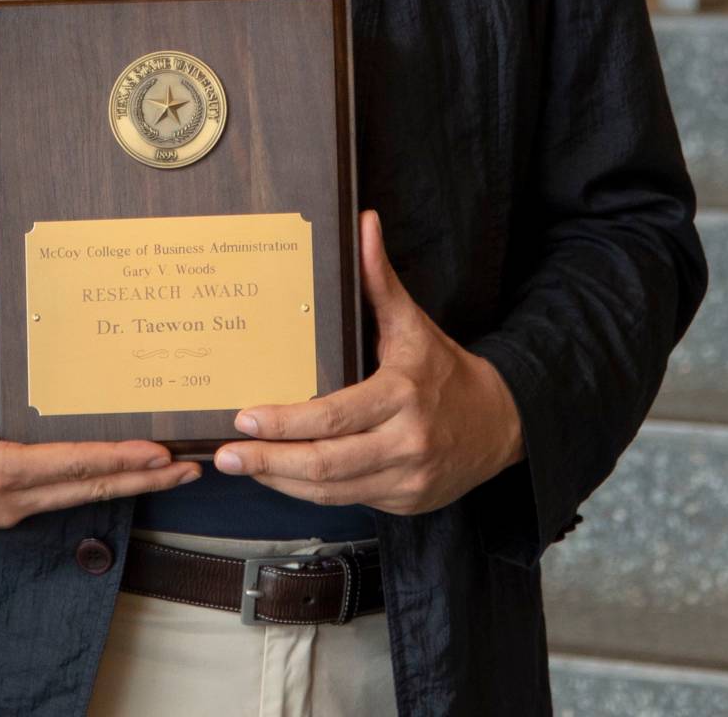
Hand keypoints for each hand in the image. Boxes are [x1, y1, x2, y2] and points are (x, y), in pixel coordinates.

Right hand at [0, 265, 201, 530]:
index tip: (161, 452)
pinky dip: (90, 488)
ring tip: (165, 473)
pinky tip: (109, 476)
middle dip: (143, 479)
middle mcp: (10, 500)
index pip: (74, 463)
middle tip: (190, 467)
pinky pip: (55, 501)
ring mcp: (5, 512)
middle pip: (90, 490)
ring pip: (77, 500)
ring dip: (122, 486)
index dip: (121, 457)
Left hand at [211, 210, 524, 513]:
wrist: (501, 424)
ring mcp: (405, 480)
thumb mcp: (412, 324)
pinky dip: (309, 492)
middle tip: (226, 455)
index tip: (246, 418)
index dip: (285, 423)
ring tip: (243, 466)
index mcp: (402, 394)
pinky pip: (347, 501)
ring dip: (280, 482)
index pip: (333, 417)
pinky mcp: (404, 503)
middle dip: (268, 461)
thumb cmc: (445, 371)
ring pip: (331, 491)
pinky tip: (280, 478)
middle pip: (325, 463)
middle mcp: (405, 443)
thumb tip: (363, 224)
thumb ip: (380, 280)